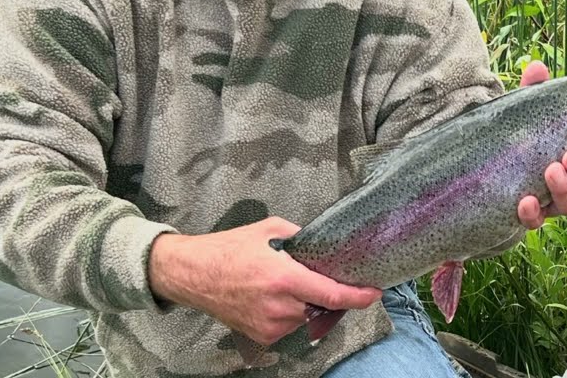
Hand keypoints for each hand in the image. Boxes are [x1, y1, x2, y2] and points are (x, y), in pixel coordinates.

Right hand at [148, 217, 381, 346]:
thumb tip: (324, 244)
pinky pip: (290, 325)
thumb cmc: (229, 249)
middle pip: (322, 305)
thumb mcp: (270, 229)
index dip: (357, 296)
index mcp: (284, 278)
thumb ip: (302, 237)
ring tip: (281, 283)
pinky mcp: (262, 336)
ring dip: (305, 302)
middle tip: (312, 275)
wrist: (192, 274)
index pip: (332, 294)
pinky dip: (290, 312)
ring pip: (306, 315)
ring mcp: (270, 326)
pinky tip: (272, 297)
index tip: (374, 293)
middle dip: (325, 292)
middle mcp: (280, 307)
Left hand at [514, 61, 566, 229]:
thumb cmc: (520, 132)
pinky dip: (533, 213)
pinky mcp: (528, 213)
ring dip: (564, 189)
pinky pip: (535, 220)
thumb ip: (536, 91)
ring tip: (551, 170)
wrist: (483, 163)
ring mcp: (550, 200)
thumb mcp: (528, 110)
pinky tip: (525, 201)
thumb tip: (536, 67)